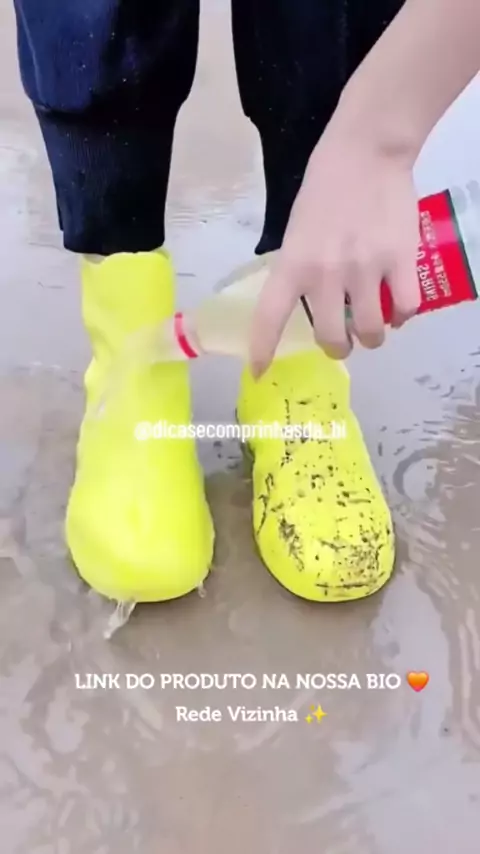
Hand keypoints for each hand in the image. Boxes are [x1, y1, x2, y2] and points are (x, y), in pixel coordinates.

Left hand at [249, 119, 420, 374]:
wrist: (367, 151)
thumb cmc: (326, 187)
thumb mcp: (296, 230)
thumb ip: (302, 269)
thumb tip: (317, 306)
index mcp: (293, 263)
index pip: (270, 317)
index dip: (263, 350)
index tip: (260, 373)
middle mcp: (326, 273)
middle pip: (331, 339)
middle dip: (338, 348)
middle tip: (343, 341)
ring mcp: (365, 269)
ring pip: (370, 333)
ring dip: (371, 338)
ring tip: (373, 328)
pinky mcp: (401, 260)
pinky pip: (404, 309)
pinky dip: (402, 316)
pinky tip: (398, 306)